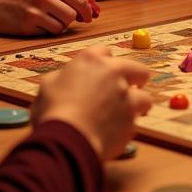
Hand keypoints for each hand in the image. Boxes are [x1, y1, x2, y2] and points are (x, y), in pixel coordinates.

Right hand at [0, 0, 98, 35]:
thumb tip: (90, 8)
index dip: (87, 11)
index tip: (89, 18)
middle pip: (72, 15)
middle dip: (70, 20)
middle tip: (61, 19)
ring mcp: (34, 10)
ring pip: (62, 26)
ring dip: (57, 26)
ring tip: (43, 19)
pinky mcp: (26, 25)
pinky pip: (48, 33)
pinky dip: (45, 31)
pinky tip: (33, 24)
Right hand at [34, 48, 151, 159]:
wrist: (68, 139)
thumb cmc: (54, 112)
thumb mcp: (47, 86)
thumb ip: (61, 78)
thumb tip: (63, 79)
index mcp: (91, 60)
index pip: (105, 52)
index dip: (103, 64)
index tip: (102, 73)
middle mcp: (113, 72)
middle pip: (137, 70)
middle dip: (135, 79)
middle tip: (128, 90)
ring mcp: (126, 95)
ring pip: (144, 97)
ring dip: (136, 105)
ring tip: (124, 115)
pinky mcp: (131, 118)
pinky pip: (135, 121)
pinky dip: (126, 127)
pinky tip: (114, 133)